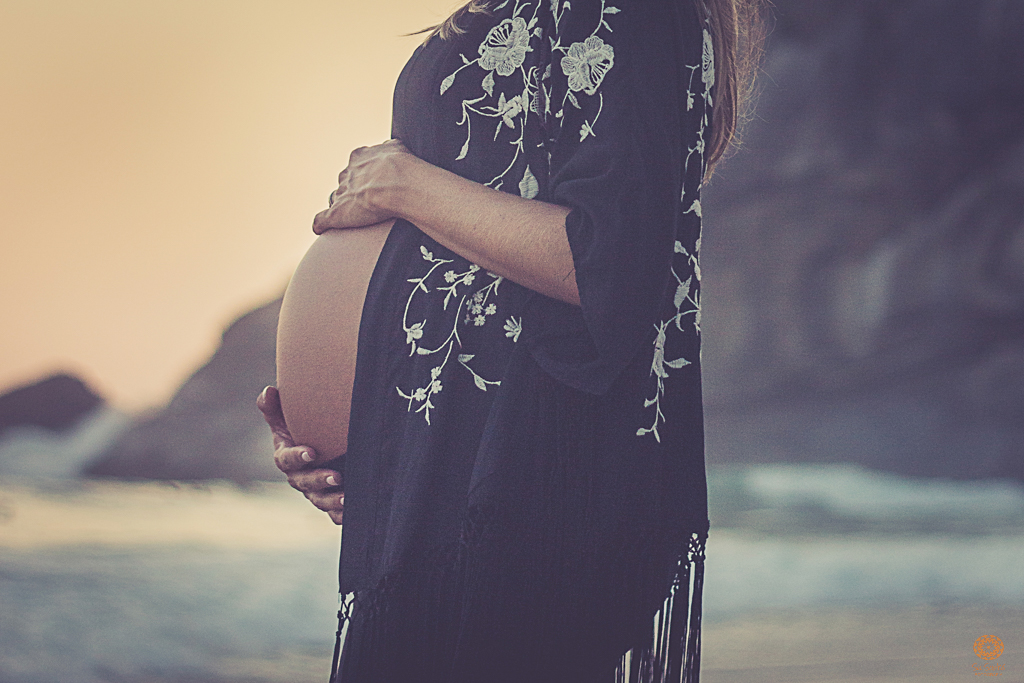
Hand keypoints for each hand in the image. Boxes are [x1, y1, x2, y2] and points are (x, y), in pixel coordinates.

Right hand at [257, 386, 344, 523]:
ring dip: (333, 501)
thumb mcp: (286, 418)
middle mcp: (299, 477)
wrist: (322, 446)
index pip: (286, 460)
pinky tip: (353, 512)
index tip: (311, 452)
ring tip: (347, 498)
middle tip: (336, 477)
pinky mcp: (330, 502)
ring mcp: (314, 492)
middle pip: (305, 483)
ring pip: (320, 501)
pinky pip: (334, 515)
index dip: (297, 457)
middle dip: (319, 481)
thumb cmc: (302, 429)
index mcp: (286, 457)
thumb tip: (269, 391)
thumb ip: (274, 407)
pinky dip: (341, 516)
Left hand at [312, 139, 414, 234]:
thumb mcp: (397, 148)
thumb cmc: (402, 168)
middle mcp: (348, 174)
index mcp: (359, 157)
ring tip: (353, 216)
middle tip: (368, 199)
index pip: (356, 165)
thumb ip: (390, 148)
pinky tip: (321, 229)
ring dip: (343, 206)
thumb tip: (390, 147)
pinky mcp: (337, 214)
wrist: (397, 184)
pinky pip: (322, 220)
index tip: (374, 182)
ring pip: (336, 198)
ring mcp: (341, 193)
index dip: (364, 174)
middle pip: (345, 181)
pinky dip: (321, 224)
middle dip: (354, 189)